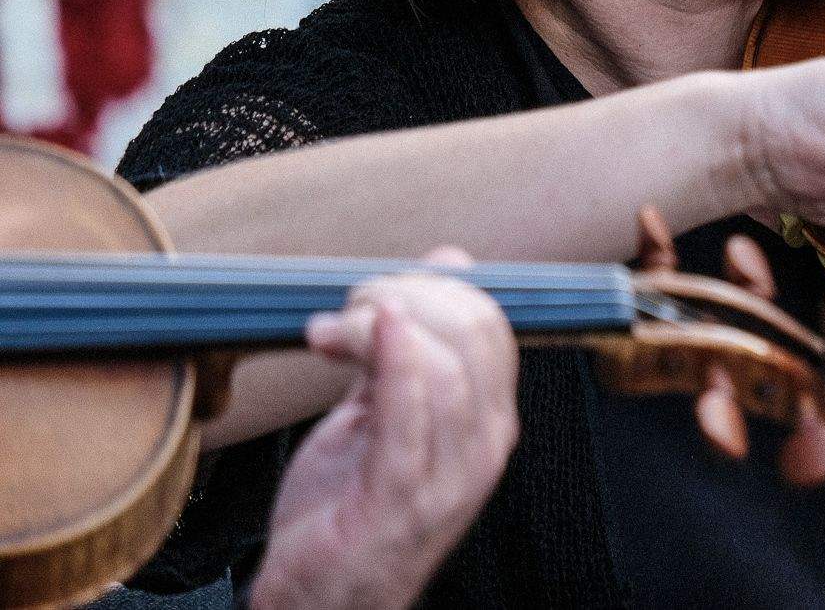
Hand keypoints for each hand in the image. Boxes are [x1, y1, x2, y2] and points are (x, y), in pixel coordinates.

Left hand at [248, 248, 518, 609]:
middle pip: (475, 334)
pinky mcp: (403, 497)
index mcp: (489, 420)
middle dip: (409, 295)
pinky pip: (408, 414)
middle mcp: (485, 444)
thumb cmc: (346, 511)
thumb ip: (410, 349)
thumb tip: (448, 264)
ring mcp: (451, 474)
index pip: (491, 324)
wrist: (318, 602)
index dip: (436, 287)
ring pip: (444, 366)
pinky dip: (390, 358)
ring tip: (333, 329)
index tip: (377, 289)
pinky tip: (361, 331)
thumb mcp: (383, 413)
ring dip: (381, 325)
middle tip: (351, 302)